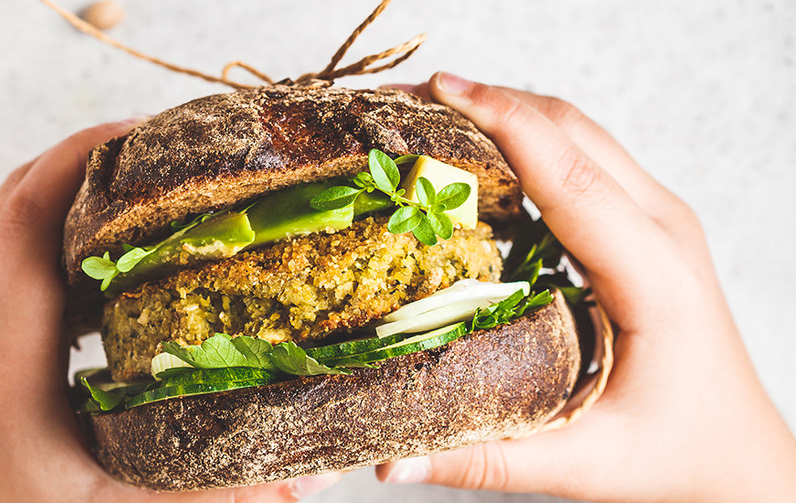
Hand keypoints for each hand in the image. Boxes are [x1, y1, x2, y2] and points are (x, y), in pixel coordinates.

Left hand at [0, 119, 340, 501]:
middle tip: (159, 150)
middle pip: (11, 196)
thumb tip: (304, 479)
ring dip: (58, 185)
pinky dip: (41, 224)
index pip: (29, 216)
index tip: (145, 133)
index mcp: (4, 354)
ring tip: (136, 185)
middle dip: (79, 156)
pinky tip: (98, 249)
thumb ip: (210, 488)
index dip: (81, 158)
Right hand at [376, 73, 795, 501]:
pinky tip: (472, 153)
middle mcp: (664, 229)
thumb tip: (389, 460)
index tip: (439, 92)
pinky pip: (581, 155)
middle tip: (404, 101)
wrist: (737, 453)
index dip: (504, 124)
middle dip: (487, 102)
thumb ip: (485, 459)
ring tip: (425, 115)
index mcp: (656, 276)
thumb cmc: (677, 453)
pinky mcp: (643, 221)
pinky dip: (524, 137)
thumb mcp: (584, 465)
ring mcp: (659, 218)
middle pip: (571, 130)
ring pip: (577, 132)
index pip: (572, 178)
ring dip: (504, 111)